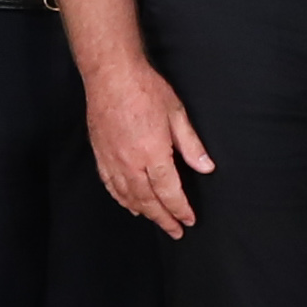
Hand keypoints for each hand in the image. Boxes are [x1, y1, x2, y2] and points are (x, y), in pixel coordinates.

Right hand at [82, 57, 212, 236]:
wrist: (111, 75)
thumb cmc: (145, 89)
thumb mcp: (177, 114)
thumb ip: (191, 145)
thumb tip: (206, 167)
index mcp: (153, 154)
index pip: (169, 192)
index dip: (180, 209)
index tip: (189, 219)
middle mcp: (131, 163)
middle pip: (148, 201)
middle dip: (163, 218)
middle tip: (175, 231)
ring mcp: (113, 161)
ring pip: (128, 197)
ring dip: (144, 212)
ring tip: (156, 220)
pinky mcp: (101, 155)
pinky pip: (111, 186)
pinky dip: (121, 199)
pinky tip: (129, 205)